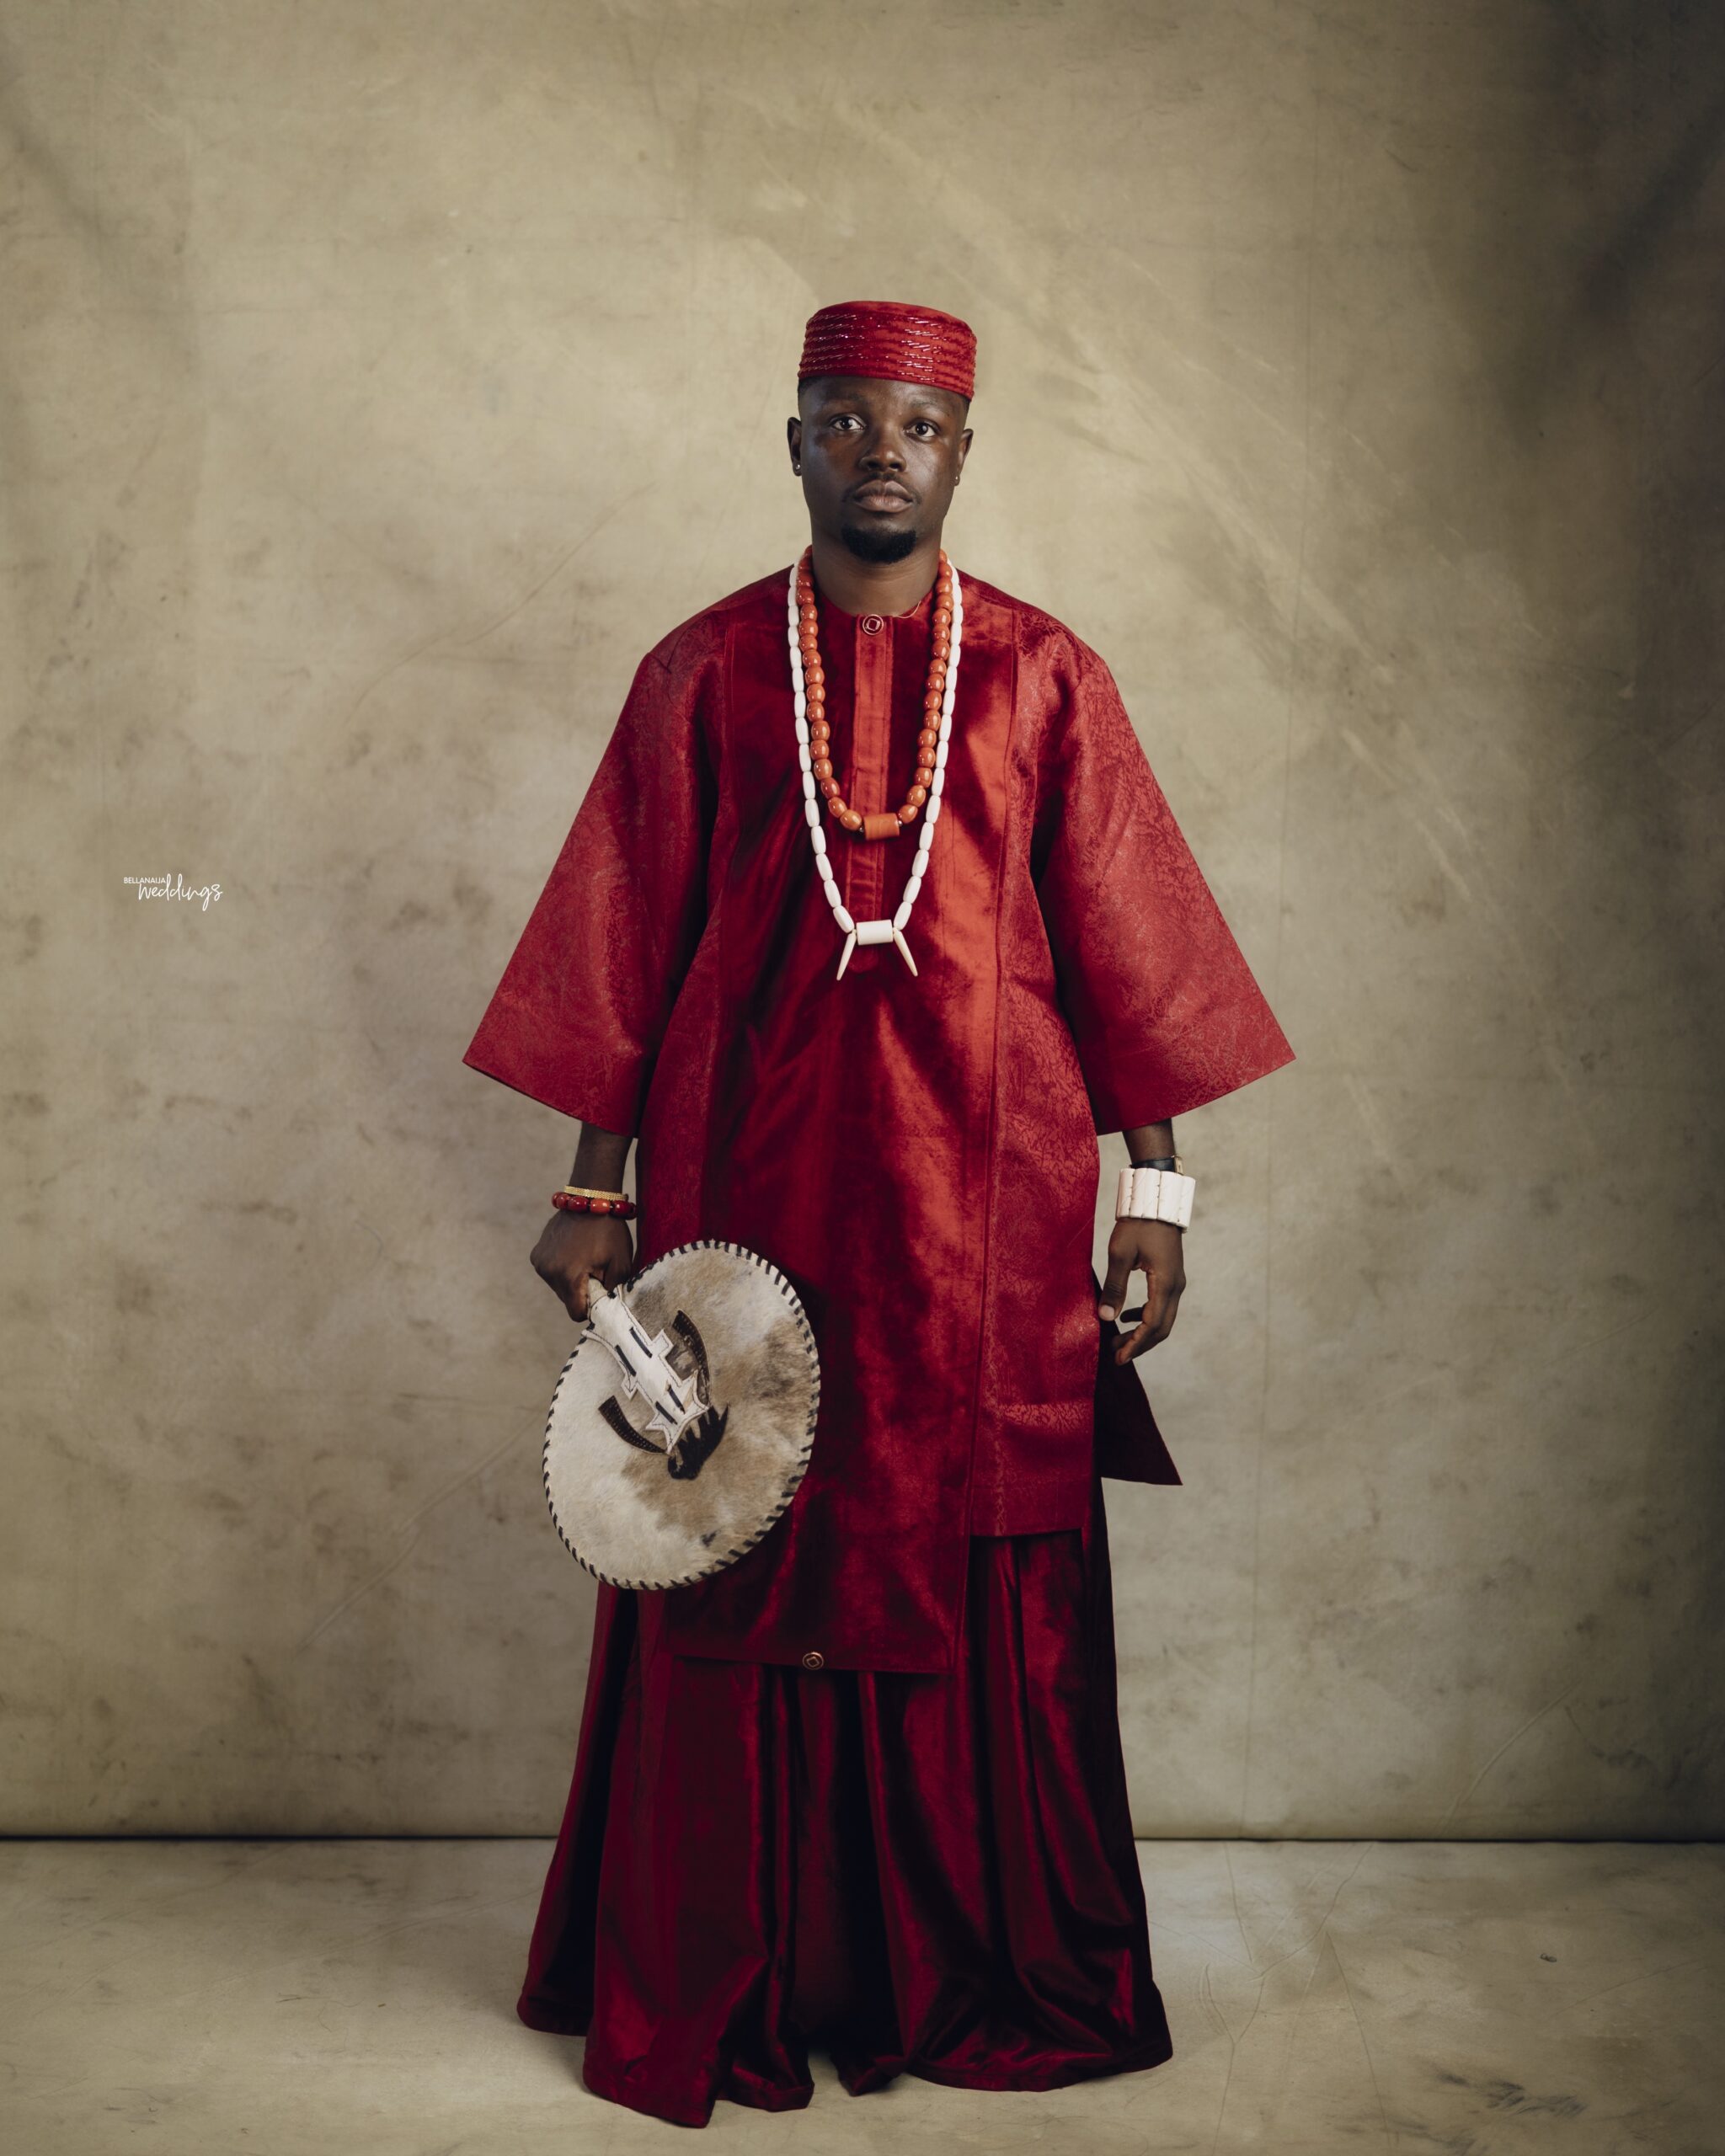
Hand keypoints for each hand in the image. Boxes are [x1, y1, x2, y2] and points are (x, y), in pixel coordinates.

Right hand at [531, 1209, 634, 1320]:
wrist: (590, 1198)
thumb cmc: (609, 1231)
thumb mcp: (621, 1265)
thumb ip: (612, 1292)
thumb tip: (603, 1308)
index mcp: (568, 1276)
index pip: (576, 1313)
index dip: (591, 1307)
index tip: (600, 1291)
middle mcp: (548, 1271)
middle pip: (567, 1300)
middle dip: (582, 1292)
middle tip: (595, 1270)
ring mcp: (539, 1261)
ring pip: (559, 1287)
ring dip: (571, 1280)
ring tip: (585, 1258)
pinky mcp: (536, 1253)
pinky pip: (551, 1272)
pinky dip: (562, 1268)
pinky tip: (574, 1252)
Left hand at [1098, 1218, 1184, 1363]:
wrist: (1156, 1203)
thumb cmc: (1138, 1225)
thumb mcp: (1120, 1253)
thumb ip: (1114, 1287)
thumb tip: (1105, 1317)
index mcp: (1165, 1283)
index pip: (1152, 1325)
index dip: (1136, 1344)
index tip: (1119, 1357)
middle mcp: (1175, 1287)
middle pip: (1162, 1328)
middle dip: (1140, 1344)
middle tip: (1117, 1354)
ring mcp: (1176, 1282)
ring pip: (1163, 1319)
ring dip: (1143, 1333)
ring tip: (1119, 1340)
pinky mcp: (1171, 1277)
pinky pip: (1162, 1306)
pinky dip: (1146, 1317)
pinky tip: (1128, 1317)